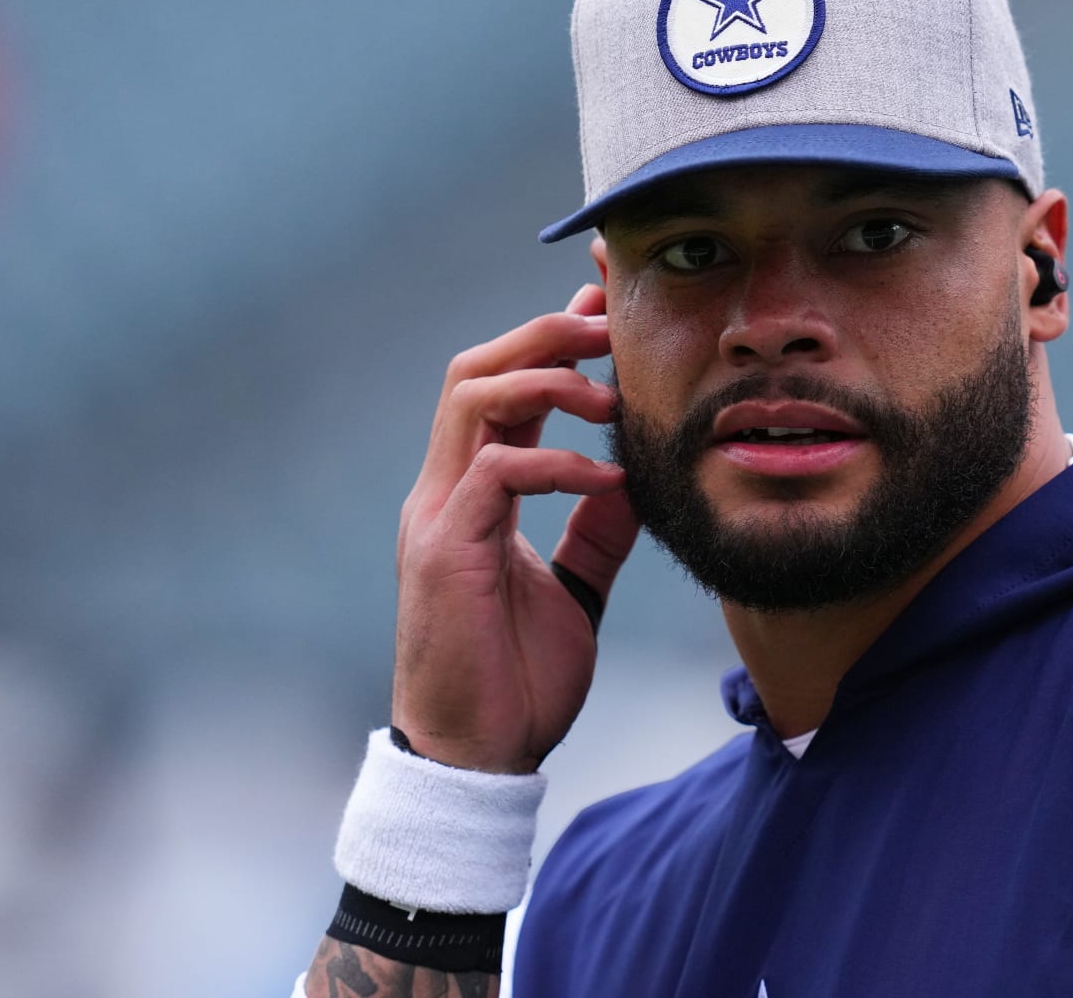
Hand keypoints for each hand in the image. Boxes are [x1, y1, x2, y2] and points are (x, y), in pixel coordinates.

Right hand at [391, 283, 636, 773]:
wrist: (477, 761)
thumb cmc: (517, 679)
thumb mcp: (574, 588)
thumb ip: (597, 530)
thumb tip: (635, 477)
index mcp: (470, 495)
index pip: (502, 390)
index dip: (550, 343)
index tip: (608, 313)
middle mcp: (444, 492)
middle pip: (476, 369)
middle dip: (546, 334)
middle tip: (612, 325)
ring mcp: (437, 517)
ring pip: (472, 398)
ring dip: (548, 381)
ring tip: (611, 397)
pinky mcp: (444, 553)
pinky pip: (495, 473)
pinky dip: (556, 463)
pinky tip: (606, 481)